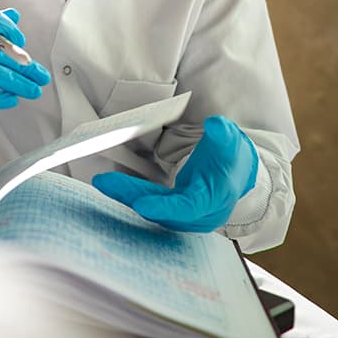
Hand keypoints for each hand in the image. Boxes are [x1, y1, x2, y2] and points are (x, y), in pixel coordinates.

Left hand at [92, 115, 257, 232]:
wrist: (235, 172)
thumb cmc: (230, 157)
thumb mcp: (230, 141)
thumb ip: (223, 134)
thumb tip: (216, 125)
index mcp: (213, 198)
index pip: (187, 207)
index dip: (164, 208)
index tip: (141, 204)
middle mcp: (198, 212)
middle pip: (161, 208)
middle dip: (131, 195)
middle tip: (104, 182)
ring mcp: (184, 213)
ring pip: (152, 206)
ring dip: (126, 195)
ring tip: (102, 181)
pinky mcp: (172, 208)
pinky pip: (149, 203)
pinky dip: (130, 195)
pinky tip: (112, 185)